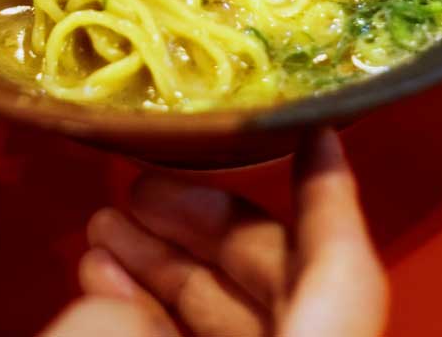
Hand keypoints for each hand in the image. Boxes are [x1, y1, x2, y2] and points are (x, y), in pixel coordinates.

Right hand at [41, 130, 388, 336]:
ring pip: (228, 319)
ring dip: (162, 269)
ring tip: (103, 229)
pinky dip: (154, 319)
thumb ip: (125, 320)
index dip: (328, 186)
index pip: (342, 256)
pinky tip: (99, 287)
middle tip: (139, 184)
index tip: (312, 123)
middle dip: (201, 220)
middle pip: (275, 274)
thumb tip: (102, 300)